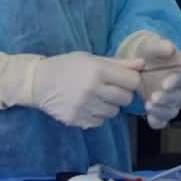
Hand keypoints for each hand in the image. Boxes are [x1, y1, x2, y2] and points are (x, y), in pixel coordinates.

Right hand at [0, 51, 142, 128]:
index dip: (131, 80)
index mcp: (98, 70)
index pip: (132, 80)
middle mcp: (92, 89)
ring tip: (97, 97)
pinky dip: (97, 116)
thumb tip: (142, 64)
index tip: (124, 79)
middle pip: (126, 98)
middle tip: (111, 89)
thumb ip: (119, 63)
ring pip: (114, 112)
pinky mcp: (76, 120)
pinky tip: (87, 106)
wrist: (38, 82)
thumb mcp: (92, 59)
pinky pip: (99, 122)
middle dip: (122, 94)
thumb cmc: (67, 66)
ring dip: (110, 106)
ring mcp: (84, 107)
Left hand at [118, 31, 180, 129]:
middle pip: (180, 96)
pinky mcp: (162, 111)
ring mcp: (173, 101)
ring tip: (148, 105)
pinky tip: (149, 116)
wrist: (139, 65)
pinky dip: (157, 121)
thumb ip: (161, 46)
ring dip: (161, 111)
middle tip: (154, 97)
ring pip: (172, 111)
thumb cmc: (150, 53)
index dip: (178, 81)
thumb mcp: (152, 45)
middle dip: (167, 98)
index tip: (165, 84)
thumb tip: (169, 48)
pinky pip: (162, 121)